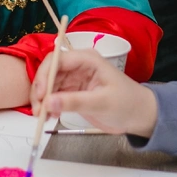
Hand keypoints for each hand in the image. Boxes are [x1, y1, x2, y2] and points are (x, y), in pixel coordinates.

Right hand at [30, 49, 156, 137]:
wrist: (139, 116)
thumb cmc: (126, 104)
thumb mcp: (101, 103)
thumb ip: (74, 102)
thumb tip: (48, 102)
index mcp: (87, 59)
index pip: (57, 60)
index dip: (44, 75)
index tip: (40, 96)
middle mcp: (78, 65)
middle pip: (49, 72)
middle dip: (40, 90)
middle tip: (38, 111)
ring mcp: (74, 78)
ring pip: (49, 84)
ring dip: (42, 100)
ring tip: (43, 117)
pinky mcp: (73, 91)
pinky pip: (54, 95)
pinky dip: (48, 105)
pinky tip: (50, 116)